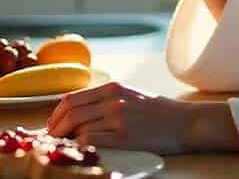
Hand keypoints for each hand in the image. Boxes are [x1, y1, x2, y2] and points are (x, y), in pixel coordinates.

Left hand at [46, 81, 191, 153]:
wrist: (186, 122)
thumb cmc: (159, 112)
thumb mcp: (131, 95)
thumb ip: (107, 100)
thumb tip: (79, 113)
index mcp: (113, 88)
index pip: (72, 98)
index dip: (57, 113)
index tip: (53, 124)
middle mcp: (114, 100)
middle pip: (71, 112)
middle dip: (55, 127)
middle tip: (52, 139)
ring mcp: (119, 118)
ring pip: (79, 127)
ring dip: (66, 138)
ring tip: (63, 146)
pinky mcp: (125, 137)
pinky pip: (92, 140)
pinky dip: (80, 145)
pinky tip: (79, 150)